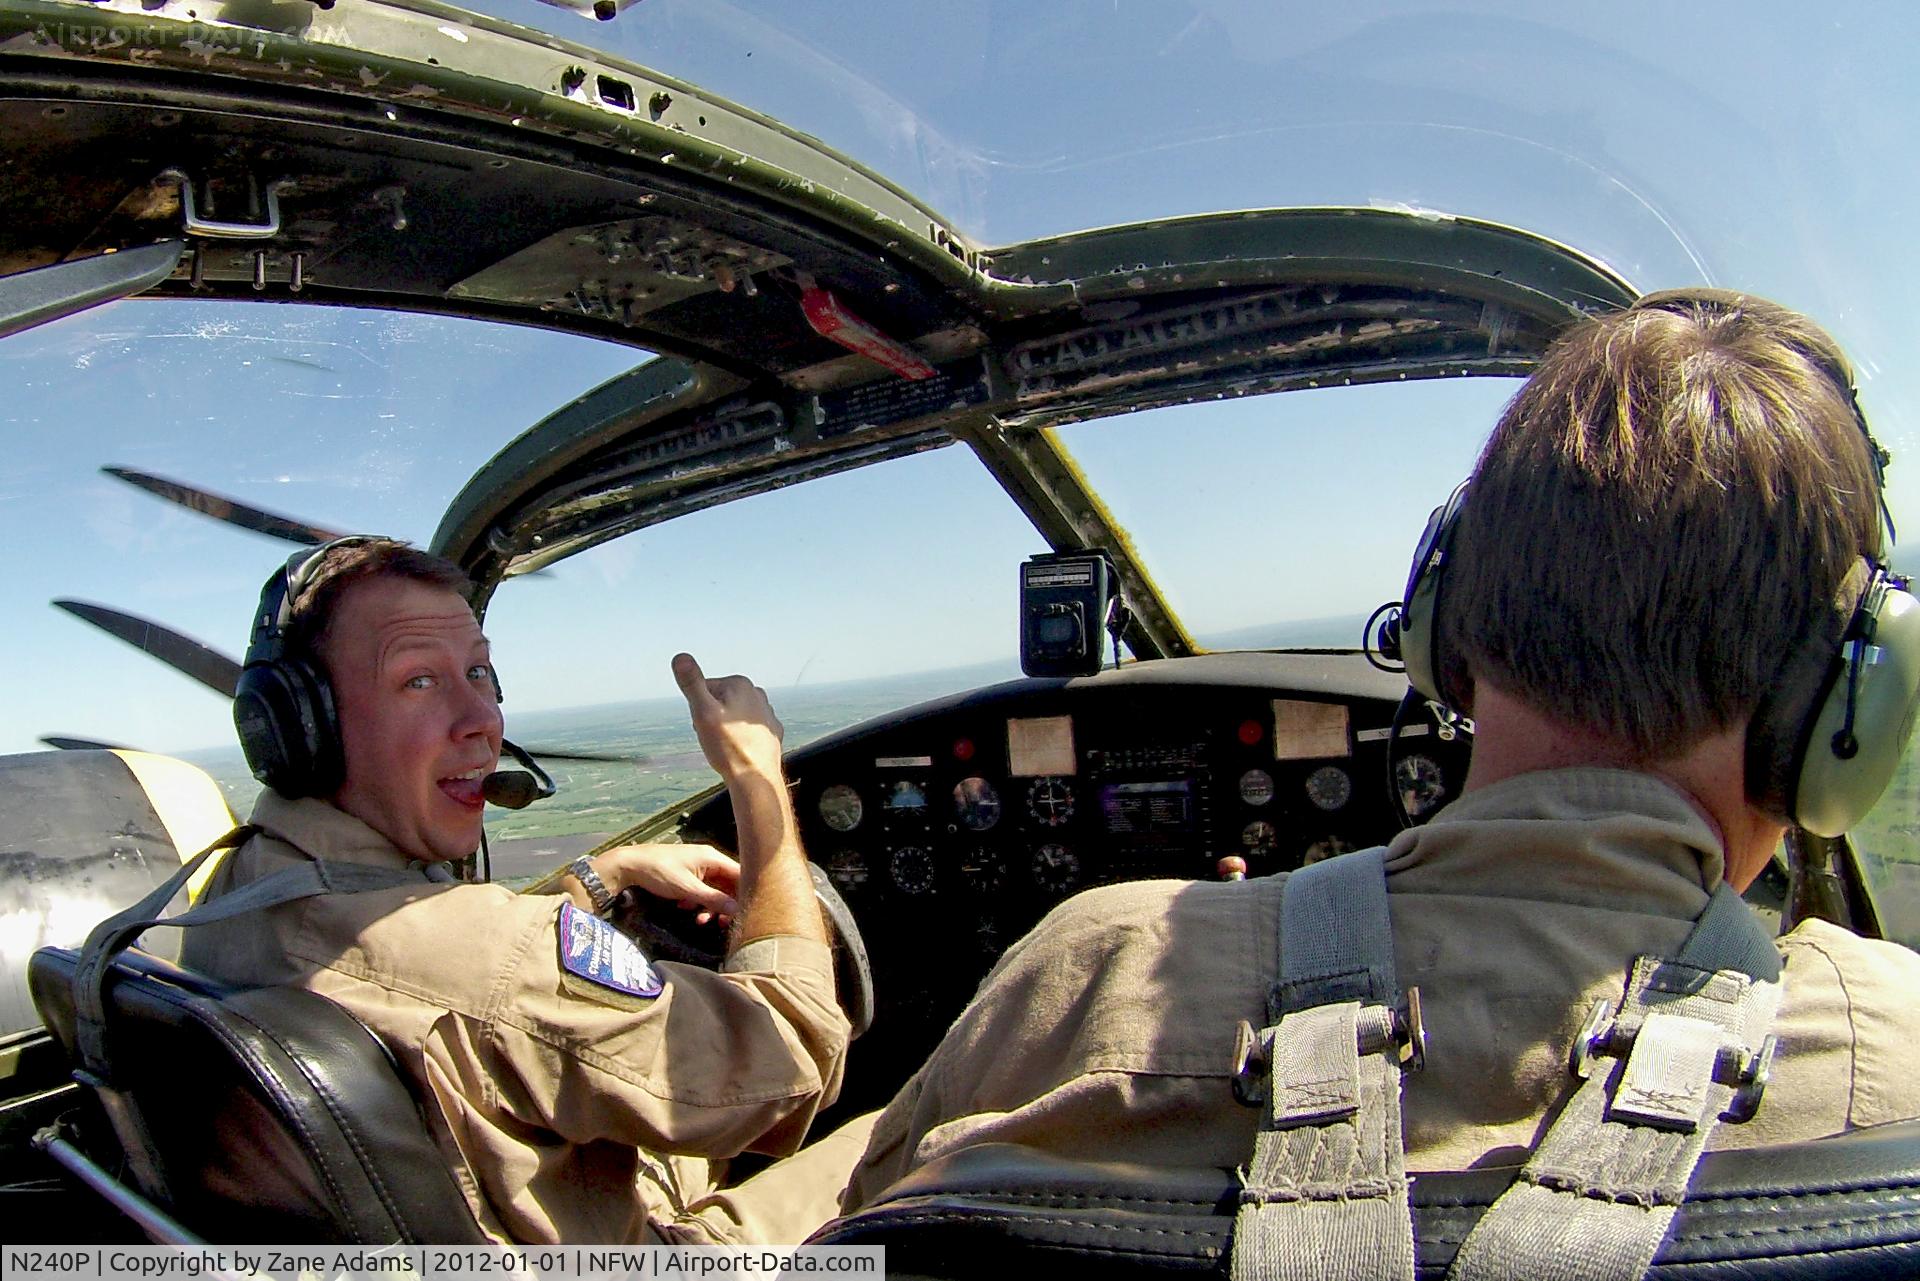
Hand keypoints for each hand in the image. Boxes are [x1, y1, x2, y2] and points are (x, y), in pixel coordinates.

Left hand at [601, 843, 740, 925]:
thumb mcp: (687, 889)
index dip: (744, 894)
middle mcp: (708, 860)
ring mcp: (697, 866)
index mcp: (712, 858)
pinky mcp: (687, 874)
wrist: (629, 865)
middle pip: (728, 884)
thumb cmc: (659, 872)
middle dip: (725, 905)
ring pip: (714, 889)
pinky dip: (697, 901)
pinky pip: (701, 889)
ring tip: (700, 920)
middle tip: (721, 923)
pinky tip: (685, 907)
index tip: (742, 913)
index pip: (740, 875)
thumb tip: (737, 909)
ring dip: (709, 906)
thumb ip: (713, 899)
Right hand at [672, 653, 784, 784]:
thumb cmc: (728, 747)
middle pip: (718, 703)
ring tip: (727, 747)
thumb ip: (692, 684)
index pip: (703, 691)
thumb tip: (680, 657)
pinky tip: (740, 752)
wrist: (755, 778)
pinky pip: (746, 732)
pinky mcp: (771, 732)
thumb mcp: (703, 712)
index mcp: (740, 684)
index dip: (698, 711)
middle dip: (711, 719)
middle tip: (715, 739)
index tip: (705, 725)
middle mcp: (757, 694)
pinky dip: (740, 740)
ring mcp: (767, 713)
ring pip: (732, 718)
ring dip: (724, 730)